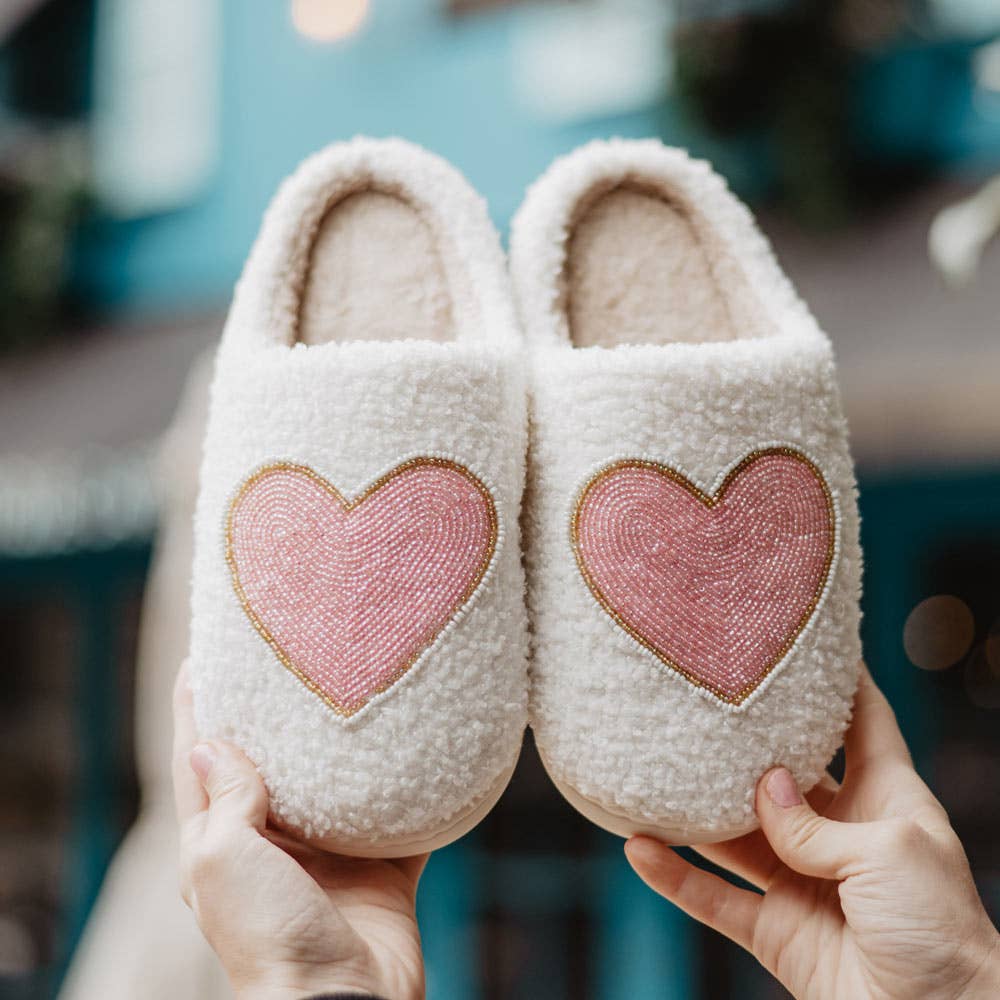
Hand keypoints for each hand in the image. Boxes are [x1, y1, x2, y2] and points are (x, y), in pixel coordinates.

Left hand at [172, 663, 426, 999]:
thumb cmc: (269, 938)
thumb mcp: (222, 860)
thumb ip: (223, 800)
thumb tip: (209, 744)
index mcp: (221, 847)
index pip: (200, 764)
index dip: (198, 709)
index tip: (203, 657)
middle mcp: (273, 847)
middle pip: (269, 766)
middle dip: (273, 715)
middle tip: (286, 659)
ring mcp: (330, 857)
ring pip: (334, 785)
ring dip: (341, 744)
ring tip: (351, 687)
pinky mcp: (382, 868)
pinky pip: (398, 817)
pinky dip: (408, 786)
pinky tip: (418, 747)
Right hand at [626, 664, 999, 999]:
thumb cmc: (942, 930)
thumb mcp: (891, 853)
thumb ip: (817, 822)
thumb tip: (762, 788)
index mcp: (885, 800)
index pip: (863, 723)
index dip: (840, 681)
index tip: (804, 640)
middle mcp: (838, 832)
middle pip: (781, 773)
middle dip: (745, 742)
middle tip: (701, 702)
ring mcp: (801, 880)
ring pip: (734, 834)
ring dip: (694, 810)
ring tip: (651, 771)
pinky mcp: (774, 929)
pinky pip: (713, 898)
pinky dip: (675, 876)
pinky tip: (640, 848)